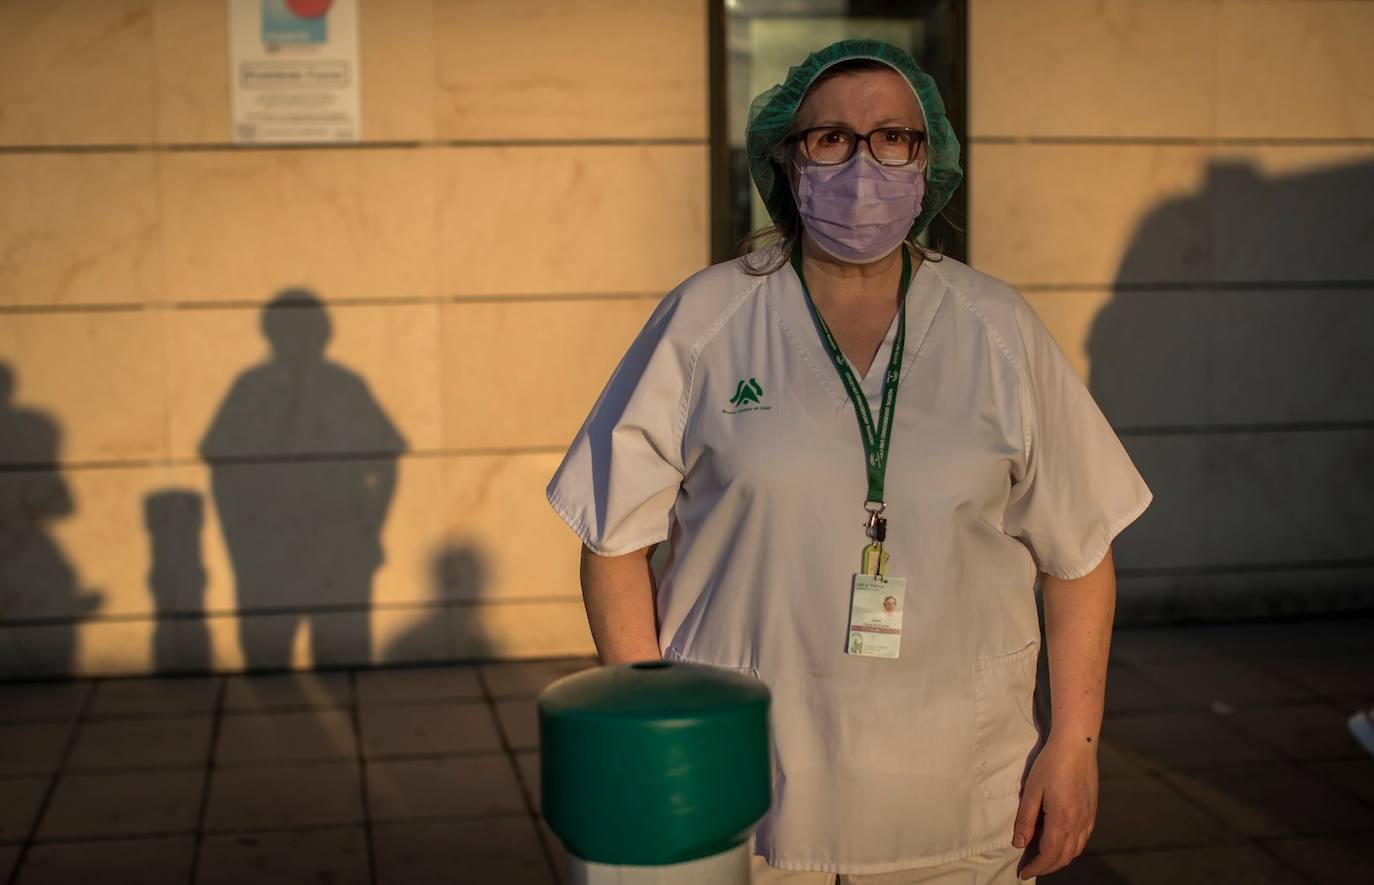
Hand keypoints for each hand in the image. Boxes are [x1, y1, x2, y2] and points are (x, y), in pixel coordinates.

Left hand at [1012, 734, 1098, 878]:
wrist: (1077, 745)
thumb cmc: (1051, 764)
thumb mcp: (1031, 790)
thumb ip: (1026, 819)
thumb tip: (1019, 843)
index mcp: (1062, 820)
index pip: (1049, 854)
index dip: (1036, 867)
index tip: (1023, 873)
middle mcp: (1079, 824)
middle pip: (1064, 857)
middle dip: (1047, 867)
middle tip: (1031, 869)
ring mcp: (1089, 818)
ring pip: (1076, 850)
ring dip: (1060, 859)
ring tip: (1043, 859)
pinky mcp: (1093, 811)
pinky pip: (1083, 838)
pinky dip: (1071, 848)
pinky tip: (1061, 842)